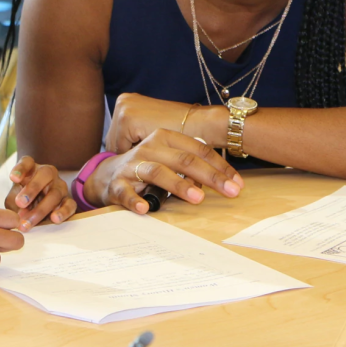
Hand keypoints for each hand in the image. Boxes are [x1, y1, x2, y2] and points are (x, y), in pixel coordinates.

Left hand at [5, 156, 76, 230]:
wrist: (35, 212)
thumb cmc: (22, 202)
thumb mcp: (13, 200)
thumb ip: (12, 204)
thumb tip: (15, 215)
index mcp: (32, 169)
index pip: (27, 162)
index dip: (20, 169)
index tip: (13, 178)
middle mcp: (48, 174)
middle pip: (44, 174)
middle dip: (32, 189)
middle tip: (20, 203)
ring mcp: (60, 187)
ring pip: (55, 193)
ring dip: (41, 208)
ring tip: (29, 221)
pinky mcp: (68, 201)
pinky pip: (70, 204)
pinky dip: (63, 212)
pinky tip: (54, 219)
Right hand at [85, 129, 243, 214]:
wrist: (107, 175)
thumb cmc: (148, 167)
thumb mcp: (170, 161)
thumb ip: (193, 168)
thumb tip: (224, 181)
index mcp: (166, 138)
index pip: (199, 150)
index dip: (221, 167)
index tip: (238, 184)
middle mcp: (150, 148)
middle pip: (184, 160)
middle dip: (210, 176)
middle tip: (230, 191)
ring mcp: (132, 165)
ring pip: (158, 171)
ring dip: (178, 185)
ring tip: (197, 198)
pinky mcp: (117, 184)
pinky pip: (126, 192)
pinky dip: (135, 200)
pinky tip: (146, 208)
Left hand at [107, 93, 208, 153]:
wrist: (198, 125)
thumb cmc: (180, 129)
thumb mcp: (152, 126)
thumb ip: (137, 134)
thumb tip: (124, 152)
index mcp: (126, 101)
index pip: (116, 135)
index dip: (128, 150)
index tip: (140, 158)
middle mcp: (122, 101)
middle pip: (113, 140)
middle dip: (128, 153)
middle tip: (144, 160)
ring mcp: (123, 109)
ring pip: (117, 146)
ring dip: (131, 156)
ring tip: (148, 159)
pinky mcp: (127, 120)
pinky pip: (123, 149)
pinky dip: (135, 157)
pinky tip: (149, 157)